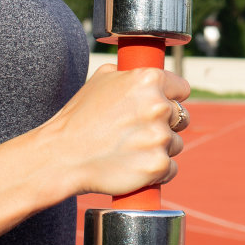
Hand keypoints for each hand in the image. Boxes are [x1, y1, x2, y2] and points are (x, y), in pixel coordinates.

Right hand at [42, 63, 191, 197]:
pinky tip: (135, 166)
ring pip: (175, 143)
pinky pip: (171, 168)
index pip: (182, 88)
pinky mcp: (158, 165)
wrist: (62, 156)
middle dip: (166, 124)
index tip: (160, 106)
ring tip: (131, 150)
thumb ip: (129, 74)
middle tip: (140, 131)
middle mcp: (158, 106)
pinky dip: (156, 170)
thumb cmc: (79, 117)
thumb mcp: (101, 78)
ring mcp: (159, 137)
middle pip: (182, 117)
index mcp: (148, 80)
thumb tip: (144, 73)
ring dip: (159, 148)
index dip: (171, 97)